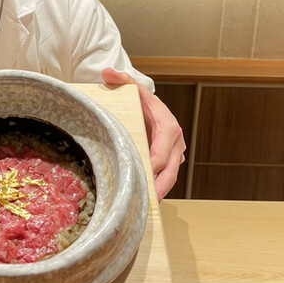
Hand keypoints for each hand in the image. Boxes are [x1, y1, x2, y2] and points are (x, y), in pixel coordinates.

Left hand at [102, 68, 185, 200]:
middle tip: (143, 204)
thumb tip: (107, 74)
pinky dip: (155, 190)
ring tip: (142, 209)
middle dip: (157, 189)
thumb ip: (121, 81)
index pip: (161, 154)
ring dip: (157, 193)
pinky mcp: (170, 162)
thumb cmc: (139, 100)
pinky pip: (164, 179)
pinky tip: (142, 203)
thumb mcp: (132, 89)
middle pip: (169, 172)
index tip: (137, 179)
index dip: (151, 169)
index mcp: (168, 126)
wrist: (150, 107)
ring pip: (169, 179)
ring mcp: (175, 154)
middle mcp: (175, 143)